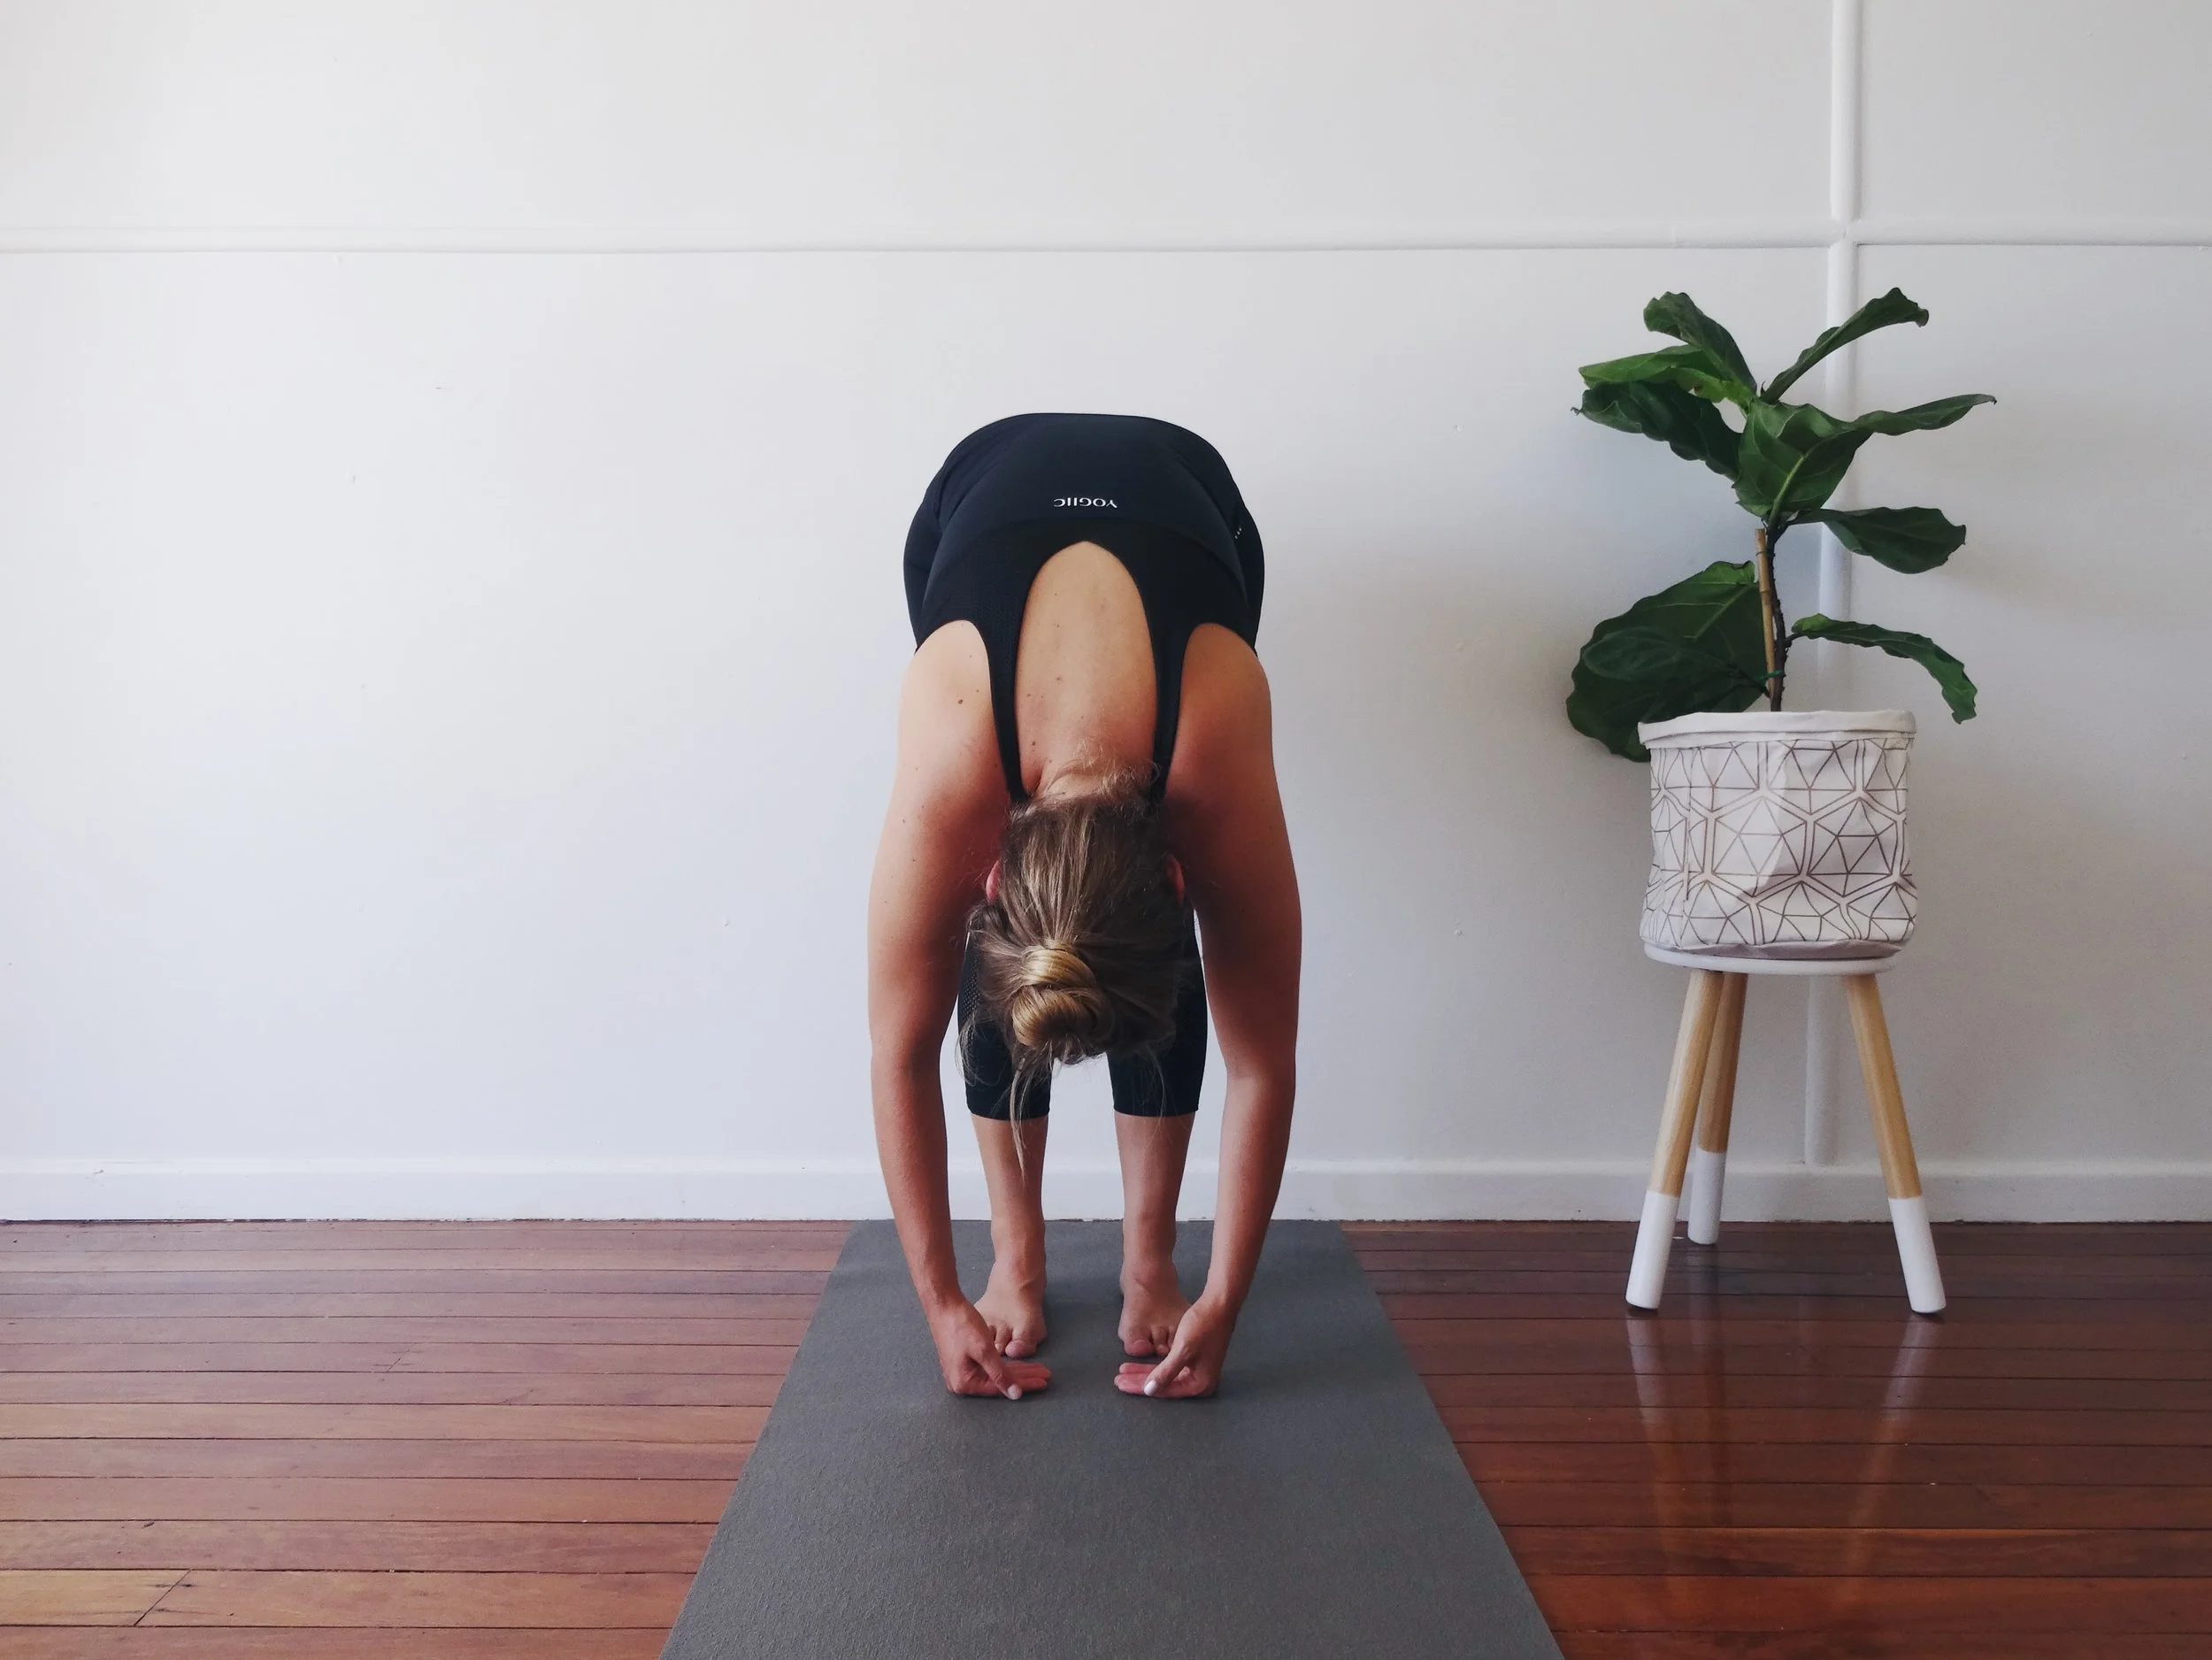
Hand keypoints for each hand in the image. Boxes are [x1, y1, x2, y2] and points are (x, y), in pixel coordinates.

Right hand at [929, 1299, 1050, 1399]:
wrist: (944, 1304)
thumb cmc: (962, 1325)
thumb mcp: (984, 1350)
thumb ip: (1000, 1374)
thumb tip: (1015, 1395)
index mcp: (964, 1383)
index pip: (1001, 1388)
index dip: (1024, 1384)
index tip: (1042, 1382)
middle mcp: (961, 1382)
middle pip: (999, 1382)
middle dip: (1024, 1378)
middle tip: (1045, 1375)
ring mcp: (962, 1372)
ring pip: (996, 1374)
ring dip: (1018, 1371)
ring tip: (1038, 1369)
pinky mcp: (965, 1361)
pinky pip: (989, 1367)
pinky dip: (1005, 1365)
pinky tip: (1021, 1365)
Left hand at [1113, 1294, 1235, 1398]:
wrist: (1220, 1304)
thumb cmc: (1202, 1326)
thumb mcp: (1182, 1350)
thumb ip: (1165, 1373)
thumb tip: (1149, 1391)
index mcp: (1200, 1385)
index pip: (1164, 1390)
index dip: (1140, 1386)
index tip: (1120, 1383)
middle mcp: (1201, 1382)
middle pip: (1164, 1385)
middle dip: (1140, 1381)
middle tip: (1118, 1379)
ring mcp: (1198, 1372)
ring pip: (1165, 1376)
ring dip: (1145, 1373)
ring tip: (1124, 1370)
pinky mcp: (1195, 1360)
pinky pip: (1171, 1367)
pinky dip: (1155, 1365)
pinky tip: (1140, 1365)